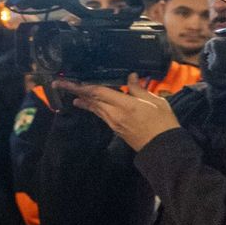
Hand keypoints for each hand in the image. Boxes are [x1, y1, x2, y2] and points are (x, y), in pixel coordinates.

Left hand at [57, 74, 179, 151]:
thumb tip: (131, 76)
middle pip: (92, 100)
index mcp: (125, 105)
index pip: (98, 92)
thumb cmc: (163, 123)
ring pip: (95, 108)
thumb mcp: (155, 101)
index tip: (68, 81)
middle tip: (62, 84)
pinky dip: (93, 108)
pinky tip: (89, 105)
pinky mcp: (115, 129)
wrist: (163, 148)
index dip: (82, 86)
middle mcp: (115, 114)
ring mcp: (114, 123)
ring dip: (83, 100)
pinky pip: (101, 115)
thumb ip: (139, 89)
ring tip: (73, 94)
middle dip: (76, 92)